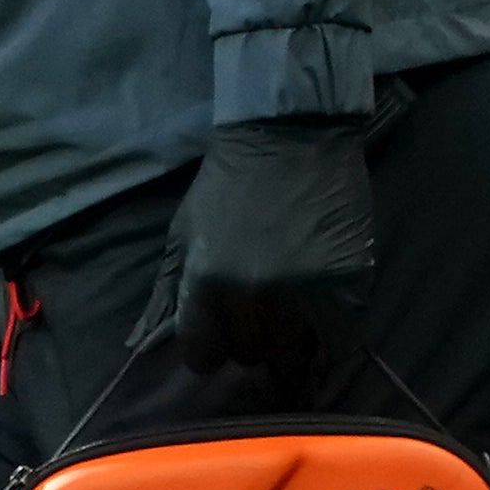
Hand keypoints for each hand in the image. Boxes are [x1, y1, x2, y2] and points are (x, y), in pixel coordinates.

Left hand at [173, 114, 375, 383]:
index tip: (220, 336)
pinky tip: (325, 320)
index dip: (210, 349)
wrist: (290, 134)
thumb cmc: (228, 183)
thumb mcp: (183, 233)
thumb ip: (167, 293)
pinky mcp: (347, 282)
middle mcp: (253, 293)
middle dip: (250, 337)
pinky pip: (340, 340)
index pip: (203, 355)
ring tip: (291, 312)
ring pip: (293, 351)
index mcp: (207, 281)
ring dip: (289, 338)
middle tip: (259, 312)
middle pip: (250, 353)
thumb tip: (141, 346)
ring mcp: (304, 290)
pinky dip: (332, 338)